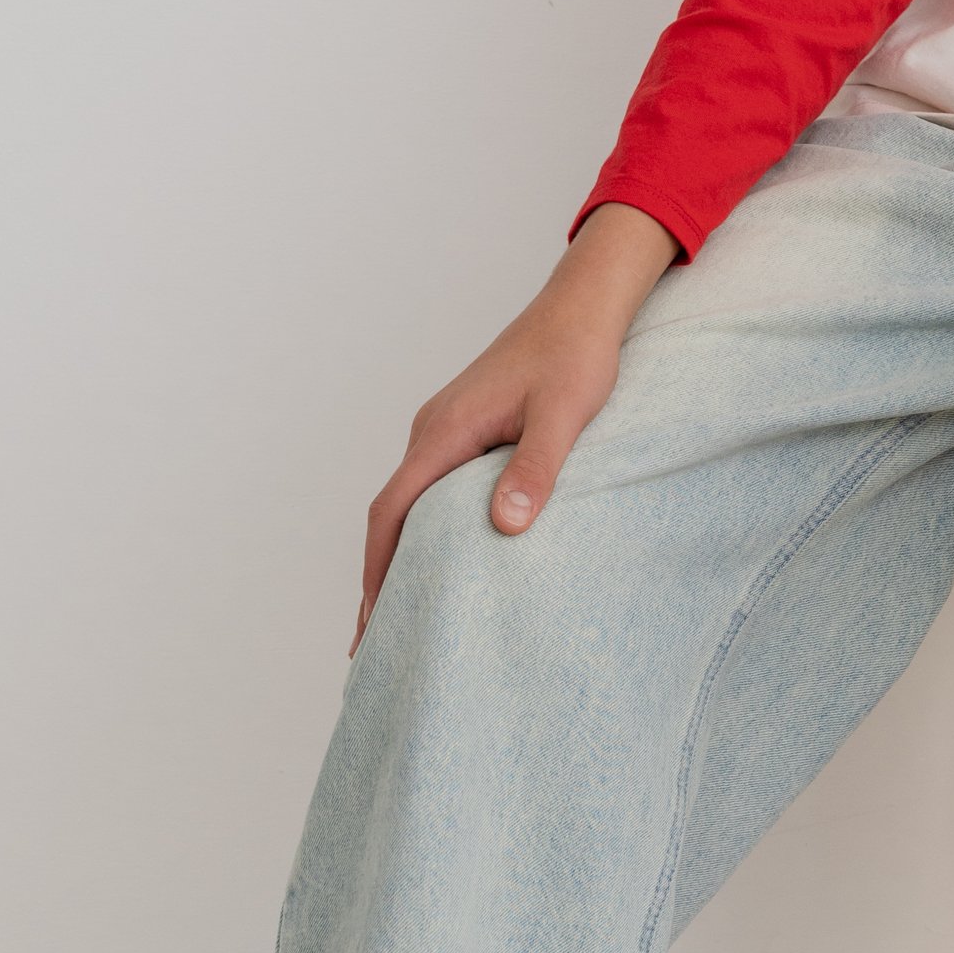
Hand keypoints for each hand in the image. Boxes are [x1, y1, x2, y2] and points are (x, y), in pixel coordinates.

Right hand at [353, 201, 678, 648]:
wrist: (583, 306)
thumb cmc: (576, 355)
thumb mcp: (563, 416)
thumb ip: (535, 468)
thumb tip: (505, 526)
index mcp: (444, 432)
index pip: (392, 514)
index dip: (378, 573)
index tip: (370, 627)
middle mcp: (432, 431)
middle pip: (388, 517)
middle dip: (378, 580)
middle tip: (374, 646)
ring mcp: (445, 429)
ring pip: (407, 504)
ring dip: (398, 557)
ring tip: (403, 617)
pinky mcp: (466, 428)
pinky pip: (429, 489)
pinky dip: (422, 531)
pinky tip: (440, 558)